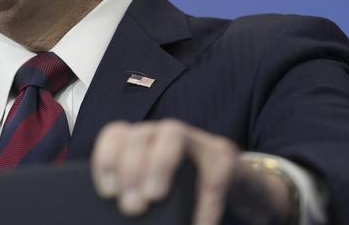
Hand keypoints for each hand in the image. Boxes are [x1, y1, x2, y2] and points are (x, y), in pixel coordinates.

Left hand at [90, 119, 293, 223]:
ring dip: (159, 164)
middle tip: (131, 207)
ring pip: (173, 133)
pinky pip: (214, 173)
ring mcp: (199, 143)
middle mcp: (167, 135)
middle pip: (140, 134)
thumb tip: (126, 211)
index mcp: (144, 143)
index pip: (116, 134)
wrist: (243, 195)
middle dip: (130, 169)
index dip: (106, 159)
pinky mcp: (226, 160)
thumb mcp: (159, 195)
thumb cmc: (191, 198)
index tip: (107, 192)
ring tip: (153, 197)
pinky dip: (204, 203)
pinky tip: (199, 224)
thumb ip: (140, 197)